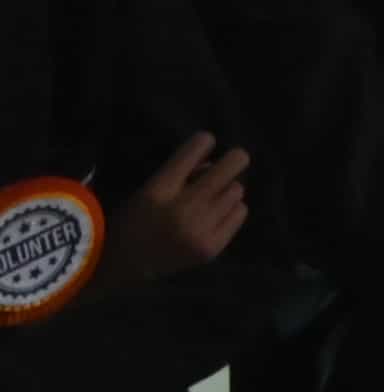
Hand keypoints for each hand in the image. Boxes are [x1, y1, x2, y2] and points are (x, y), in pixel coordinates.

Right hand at [118, 130, 250, 273]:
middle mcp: (182, 209)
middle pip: (233, 164)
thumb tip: (216, 161)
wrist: (121, 266)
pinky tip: (213, 218)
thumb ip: (182, 170)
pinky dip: (230, 210)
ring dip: (226, 190)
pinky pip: (240, 212)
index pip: (198, 146)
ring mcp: (199, 231)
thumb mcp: (148, 187)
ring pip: (238, 189)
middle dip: (233, 160)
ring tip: (209, 201)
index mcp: (160, 189)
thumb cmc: (134, 219)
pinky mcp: (210, 248)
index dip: (205, 141)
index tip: (205, 145)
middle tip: (225, 167)